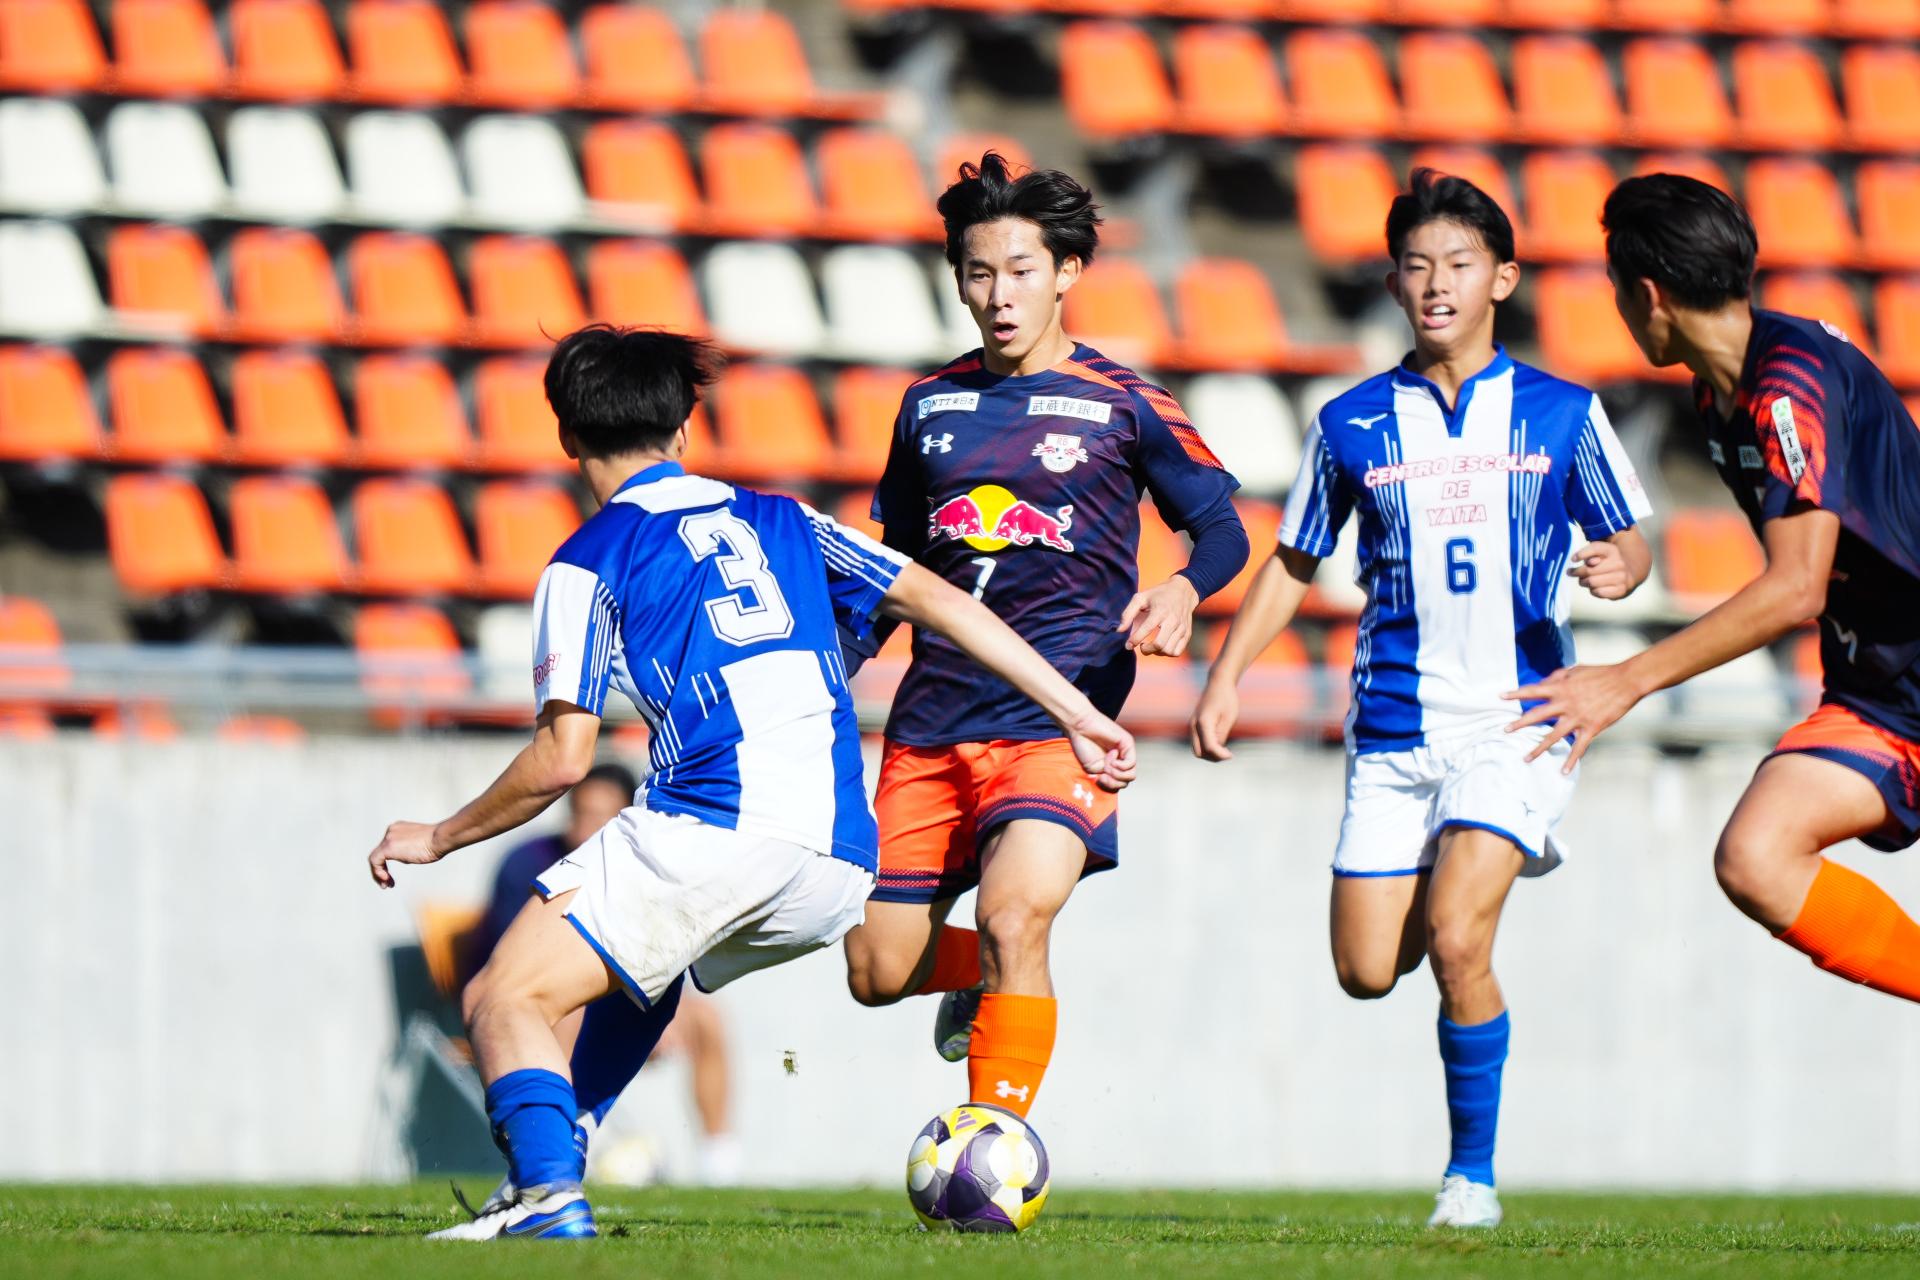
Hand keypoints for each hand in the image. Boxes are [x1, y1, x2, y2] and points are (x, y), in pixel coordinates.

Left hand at [368, 820, 443, 887]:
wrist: (440, 838)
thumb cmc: (437, 843)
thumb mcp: (420, 845)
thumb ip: (410, 849)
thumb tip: (406, 857)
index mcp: (398, 829)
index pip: (387, 847)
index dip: (387, 862)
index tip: (393, 873)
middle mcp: (391, 831)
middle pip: (380, 853)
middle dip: (383, 870)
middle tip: (389, 883)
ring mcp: (388, 838)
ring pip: (375, 858)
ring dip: (378, 874)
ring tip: (386, 885)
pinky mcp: (387, 846)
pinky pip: (374, 861)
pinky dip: (378, 872)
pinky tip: (386, 879)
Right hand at [1063, 707, 1137, 792]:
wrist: (1079, 727)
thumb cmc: (1083, 745)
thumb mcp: (1094, 769)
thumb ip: (1107, 778)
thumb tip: (1117, 781)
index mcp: (1112, 766)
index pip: (1119, 784)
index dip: (1110, 786)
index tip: (1099, 780)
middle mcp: (1121, 759)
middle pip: (1126, 781)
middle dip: (1114, 782)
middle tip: (1103, 773)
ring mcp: (1125, 752)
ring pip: (1131, 775)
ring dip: (1117, 774)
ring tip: (1107, 765)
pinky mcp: (1128, 743)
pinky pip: (1131, 763)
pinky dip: (1120, 765)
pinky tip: (1111, 756)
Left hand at [1118, 576, 1199, 655]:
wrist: (1183, 591)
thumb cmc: (1158, 595)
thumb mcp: (1140, 598)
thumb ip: (1128, 614)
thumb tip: (1119, 630)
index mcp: (1160, 611)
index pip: (1146, 629)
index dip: (1134, 640)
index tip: (1128, 645)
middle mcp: (1172, 620)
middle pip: (1159, 644)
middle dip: (1146, 650)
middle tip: (1141, 646)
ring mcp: (1182, 628)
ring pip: (1169, 650)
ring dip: (1156, 653)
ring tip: (1151, 646)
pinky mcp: (1187, 633)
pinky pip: (1177, 651)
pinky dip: (1167, 653)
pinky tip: (1161, 646)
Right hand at [1188, 679, 1238, 761]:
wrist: (1218, 683)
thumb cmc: (1226, 699)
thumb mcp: (1229, 717)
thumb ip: (1222, 734)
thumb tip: (1217, 750)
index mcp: (1203, 722)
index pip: (1209, 747)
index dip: (1220, 755)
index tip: (1231, 756)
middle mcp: (1194, 725)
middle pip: (1199, 752)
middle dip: (1213, 757)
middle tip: (1227, 754)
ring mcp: (1192, 725)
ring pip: (1197, 749)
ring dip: (1210, 753)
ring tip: (1225, 750)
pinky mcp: (1195, 725)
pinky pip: (1198, 743)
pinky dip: (1208, 747)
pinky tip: (1220, 744)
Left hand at [1503, 662, 1644, 771]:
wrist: (1626, 681)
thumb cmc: (1601, 673)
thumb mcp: (1576, 670)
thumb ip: (1558, 677)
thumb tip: (1543, 683)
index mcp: (1561, 688)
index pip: (1533, 690)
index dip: (1516, 693)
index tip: (1500, 697)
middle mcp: (1565, 704)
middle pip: (1537, 715)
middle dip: (1520, 724)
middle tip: (1505, 730)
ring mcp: (1577, 718)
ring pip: (1553, 736)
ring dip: (1538, 748)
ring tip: (1525, 758)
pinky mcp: (1591, 728)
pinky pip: (1578, 748)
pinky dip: (1571, 761)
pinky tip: (1563, 772)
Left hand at [1567, 541, 1633, 599]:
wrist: (1628, 574)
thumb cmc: (1606, 563)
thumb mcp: (1598, 552)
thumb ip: (1587, 553)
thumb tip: (1575, 559)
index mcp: (1612, 550)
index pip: (1594, 549)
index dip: (1581, 554)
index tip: (1573, 559)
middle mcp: (1619, 563)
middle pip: (1588, 570)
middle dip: (1577, 572)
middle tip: (1572, 572)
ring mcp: (1621, 577)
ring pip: (1591, 582)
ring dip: (1584, 582)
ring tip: (1584, 580)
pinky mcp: (1621, 590)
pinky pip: (1598, 592)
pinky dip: (1593, 590)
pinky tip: (1594, 587)